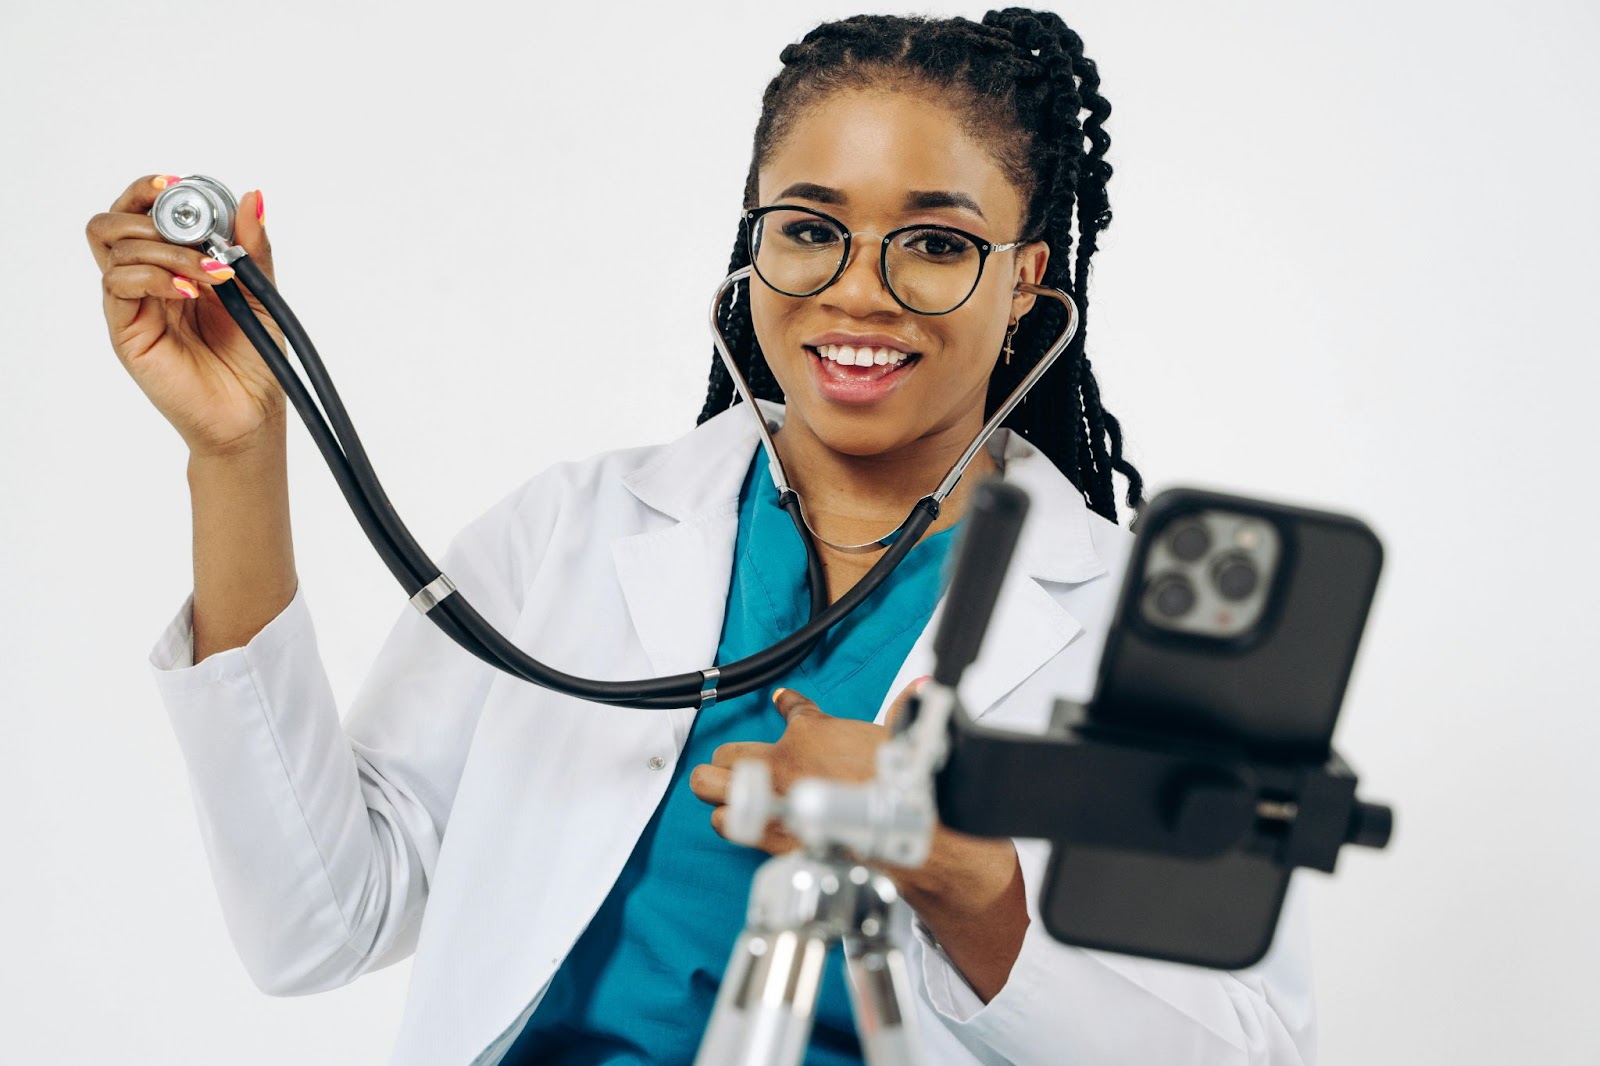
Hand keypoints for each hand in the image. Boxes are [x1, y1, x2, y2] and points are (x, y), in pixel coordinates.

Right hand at [86, 175, 286, 457]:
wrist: (251, 414)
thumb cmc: (254, 358)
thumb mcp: (260, 292)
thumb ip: (252, 248)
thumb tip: (252, 197)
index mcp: (174, 264)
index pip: (141, 210)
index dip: (152, 189)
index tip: (180, 183)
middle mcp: (147, 279)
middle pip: (112, 221)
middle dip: (148, 209)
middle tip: (196, 232)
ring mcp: (134, 304)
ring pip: (112, 245)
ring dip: (165, 247)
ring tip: (209, 273)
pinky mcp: (127, 330)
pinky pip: (118, 284)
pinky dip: (153, 276)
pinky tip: (189, 292)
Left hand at [690, 680, 1029, 1000]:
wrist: (891, 831)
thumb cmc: (896, 785)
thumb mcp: (901, 737)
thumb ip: (903, 710)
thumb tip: (920, 687)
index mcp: (812, 731)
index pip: (790, 706)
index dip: (786, 703)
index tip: (782, 701)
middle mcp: (781, 759)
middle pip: (729, 752)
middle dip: (728, 759)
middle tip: (734, 766)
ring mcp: (766, 794)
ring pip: (710, 783)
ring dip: (716, 788)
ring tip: (720, 792)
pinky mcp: (763, 828)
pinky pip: (722, 820)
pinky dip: (726, 819)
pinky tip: (733, 819)